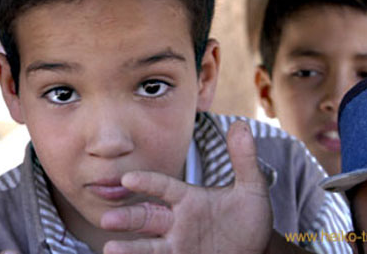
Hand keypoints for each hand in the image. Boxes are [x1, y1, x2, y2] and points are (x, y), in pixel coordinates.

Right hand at [100, 121, 272, 253]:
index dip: (147, 183)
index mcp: (187, 199)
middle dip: (126, 219)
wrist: (258, 251)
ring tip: (110, 249)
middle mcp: (177, 222)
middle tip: (107, 220)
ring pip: (148, 246)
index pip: (163, 187)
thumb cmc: (249, 219)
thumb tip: (240, 125)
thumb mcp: (251, 188)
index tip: (128, 179)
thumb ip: (243, 159)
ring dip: (130, 248)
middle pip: (146, 217)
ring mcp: (178, 246)